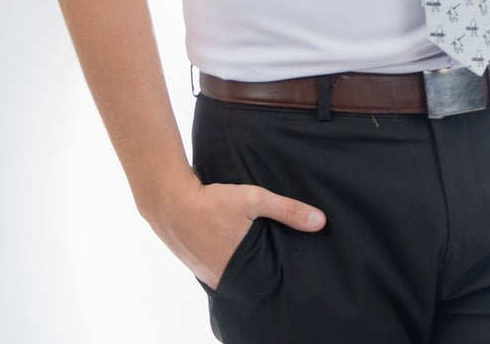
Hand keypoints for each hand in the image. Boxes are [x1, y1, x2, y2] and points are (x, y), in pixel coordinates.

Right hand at [144, 169, 325, 288]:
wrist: (169, 200)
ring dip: (245, 271)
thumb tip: (320, 222)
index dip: (277, 286)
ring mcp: (206, 273)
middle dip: (263, 279)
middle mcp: (221, 279)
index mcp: (237, 272)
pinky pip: (218, 270)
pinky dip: (229, 263)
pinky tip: (234, 252)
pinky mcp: (195, 263)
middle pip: (249, 285)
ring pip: (233, 278)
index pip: (264, 289)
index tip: (293, 282)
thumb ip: (287, 210)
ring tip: (260, 262)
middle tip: (281, 271)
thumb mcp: (253, 200)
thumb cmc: (212, 201)